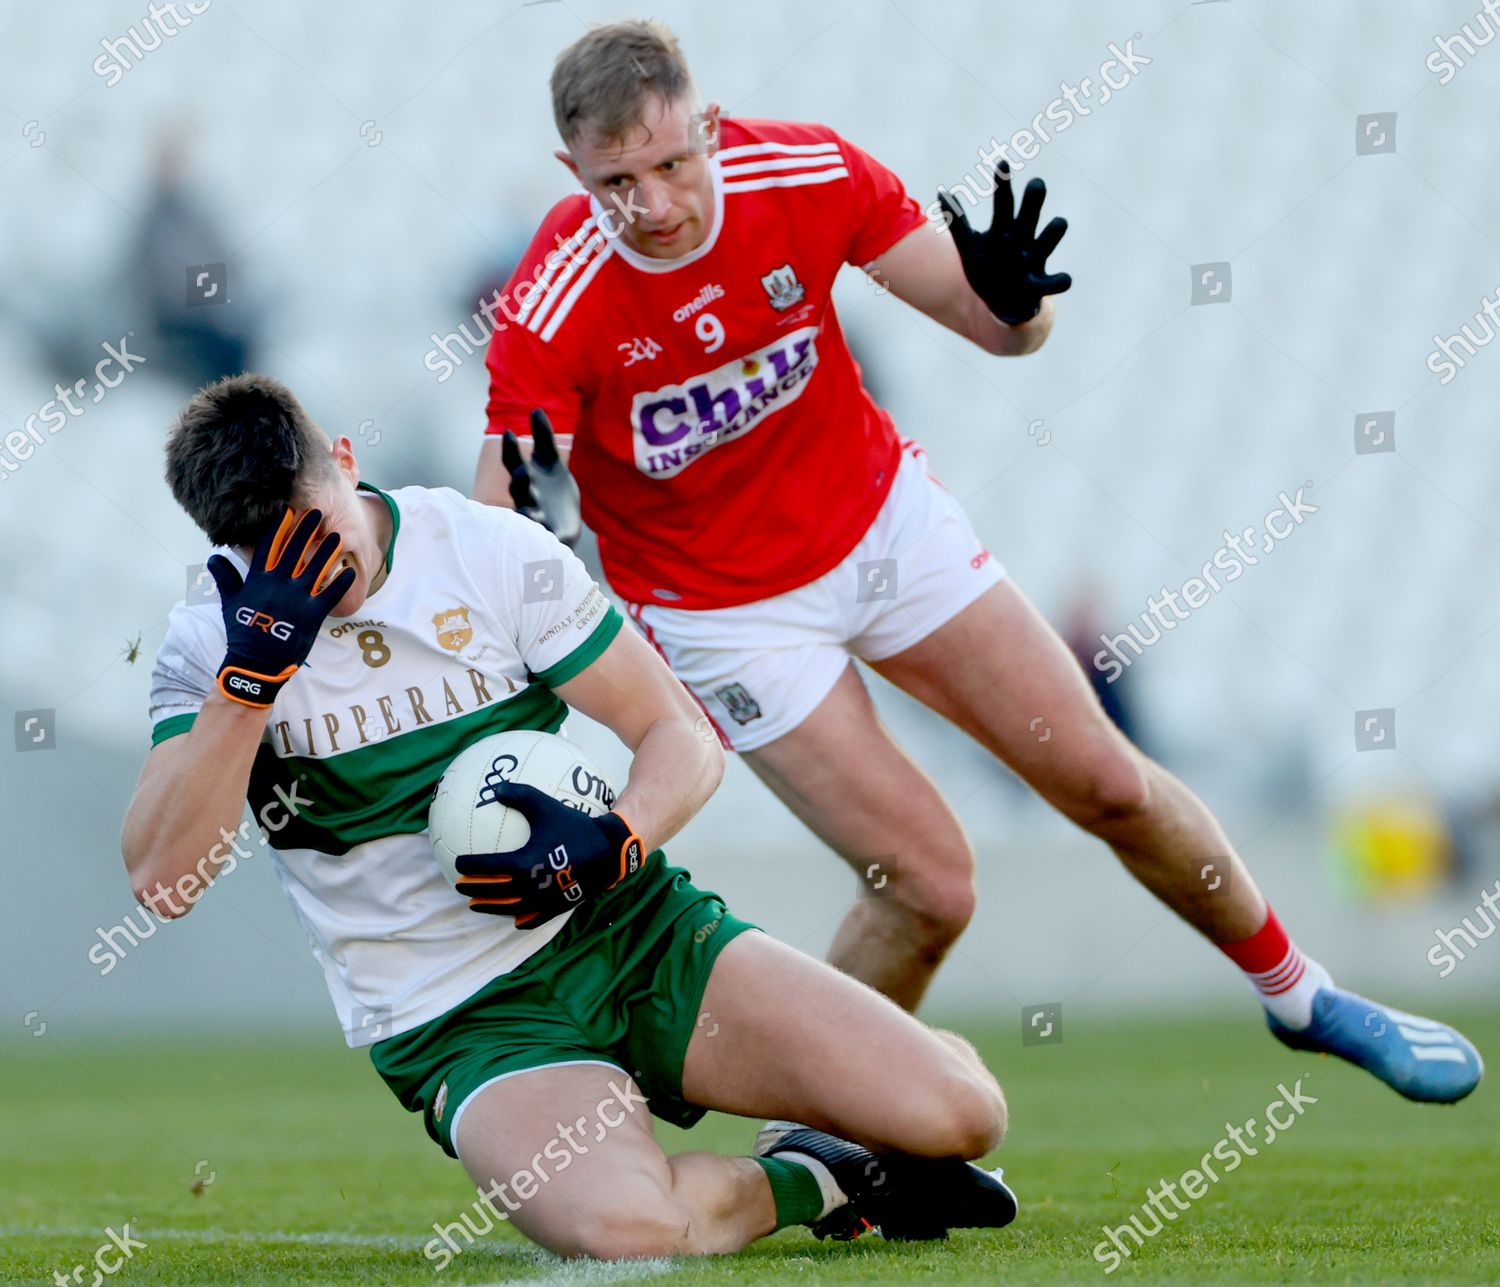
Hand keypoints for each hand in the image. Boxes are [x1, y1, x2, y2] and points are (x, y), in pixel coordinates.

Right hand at [208, 507, 354, 707]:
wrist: (254, 662)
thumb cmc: (243, 631)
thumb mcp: (230, 602)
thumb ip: (226, 577)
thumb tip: (214, 557)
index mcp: (259, 580)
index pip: (269, 547)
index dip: (279, 528)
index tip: (288, 511)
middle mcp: (278, 584)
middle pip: (294, 551)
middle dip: (305, 530)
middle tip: (317, 513)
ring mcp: (296, 599)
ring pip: (315, 568)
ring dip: (327, 551)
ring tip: (337, 536)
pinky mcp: (312, 615)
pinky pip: (329, 594)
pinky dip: (340, 582)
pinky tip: (350, 571)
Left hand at [454, 782, 644, 927]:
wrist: (609, 851)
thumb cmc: (576, 826)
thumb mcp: (547, 806)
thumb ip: (520, 796)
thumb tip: (496, 787)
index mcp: (525, 863)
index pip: (488, 868)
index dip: (470, 866)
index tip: (458, 862)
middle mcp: (531, 886)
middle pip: (494, 892)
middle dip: (473, 889)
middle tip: (459, 885)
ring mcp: (545, 901)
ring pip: (509, 909)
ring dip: (490, 907)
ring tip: (475, 904)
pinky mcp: (558, 908)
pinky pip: (534, 919)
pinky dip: (521, 920)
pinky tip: (514, 920)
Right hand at [502, 408, 581, 546]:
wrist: (564, 525)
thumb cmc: (551, 491)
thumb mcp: (550, 463)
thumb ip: (543, 438)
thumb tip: (536, 408)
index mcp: (527, 477)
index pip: (514, 461)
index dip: (511, 449)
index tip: (510, 433)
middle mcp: (528, 496)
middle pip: (520, 488)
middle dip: (520, 480)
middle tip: (521, 471)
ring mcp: (537, 517)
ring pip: (528, 514)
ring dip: (528, 511)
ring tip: (528, 510)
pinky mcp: (551, 534)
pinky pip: (545, 536)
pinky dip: (544, 536)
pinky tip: (548, 534)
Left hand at [938, 164, 1070, 325]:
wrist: (1001, 304)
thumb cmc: (986, 269)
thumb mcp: (969, 247)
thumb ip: (957, 222)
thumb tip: (941, 191)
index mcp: (1005, 229)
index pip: (1004, 202)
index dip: (1003, 183)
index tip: (1002, 162)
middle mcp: (1023, 238)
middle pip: (1031, 212)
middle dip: (1034, 198)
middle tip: (1036, 184)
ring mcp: (1034, 260)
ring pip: (1050, 237)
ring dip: (1054, 230)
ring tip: (1057, 223)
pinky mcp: (1041, 286)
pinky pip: (1057, 281)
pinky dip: (1061, 280)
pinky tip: (1063, 279)